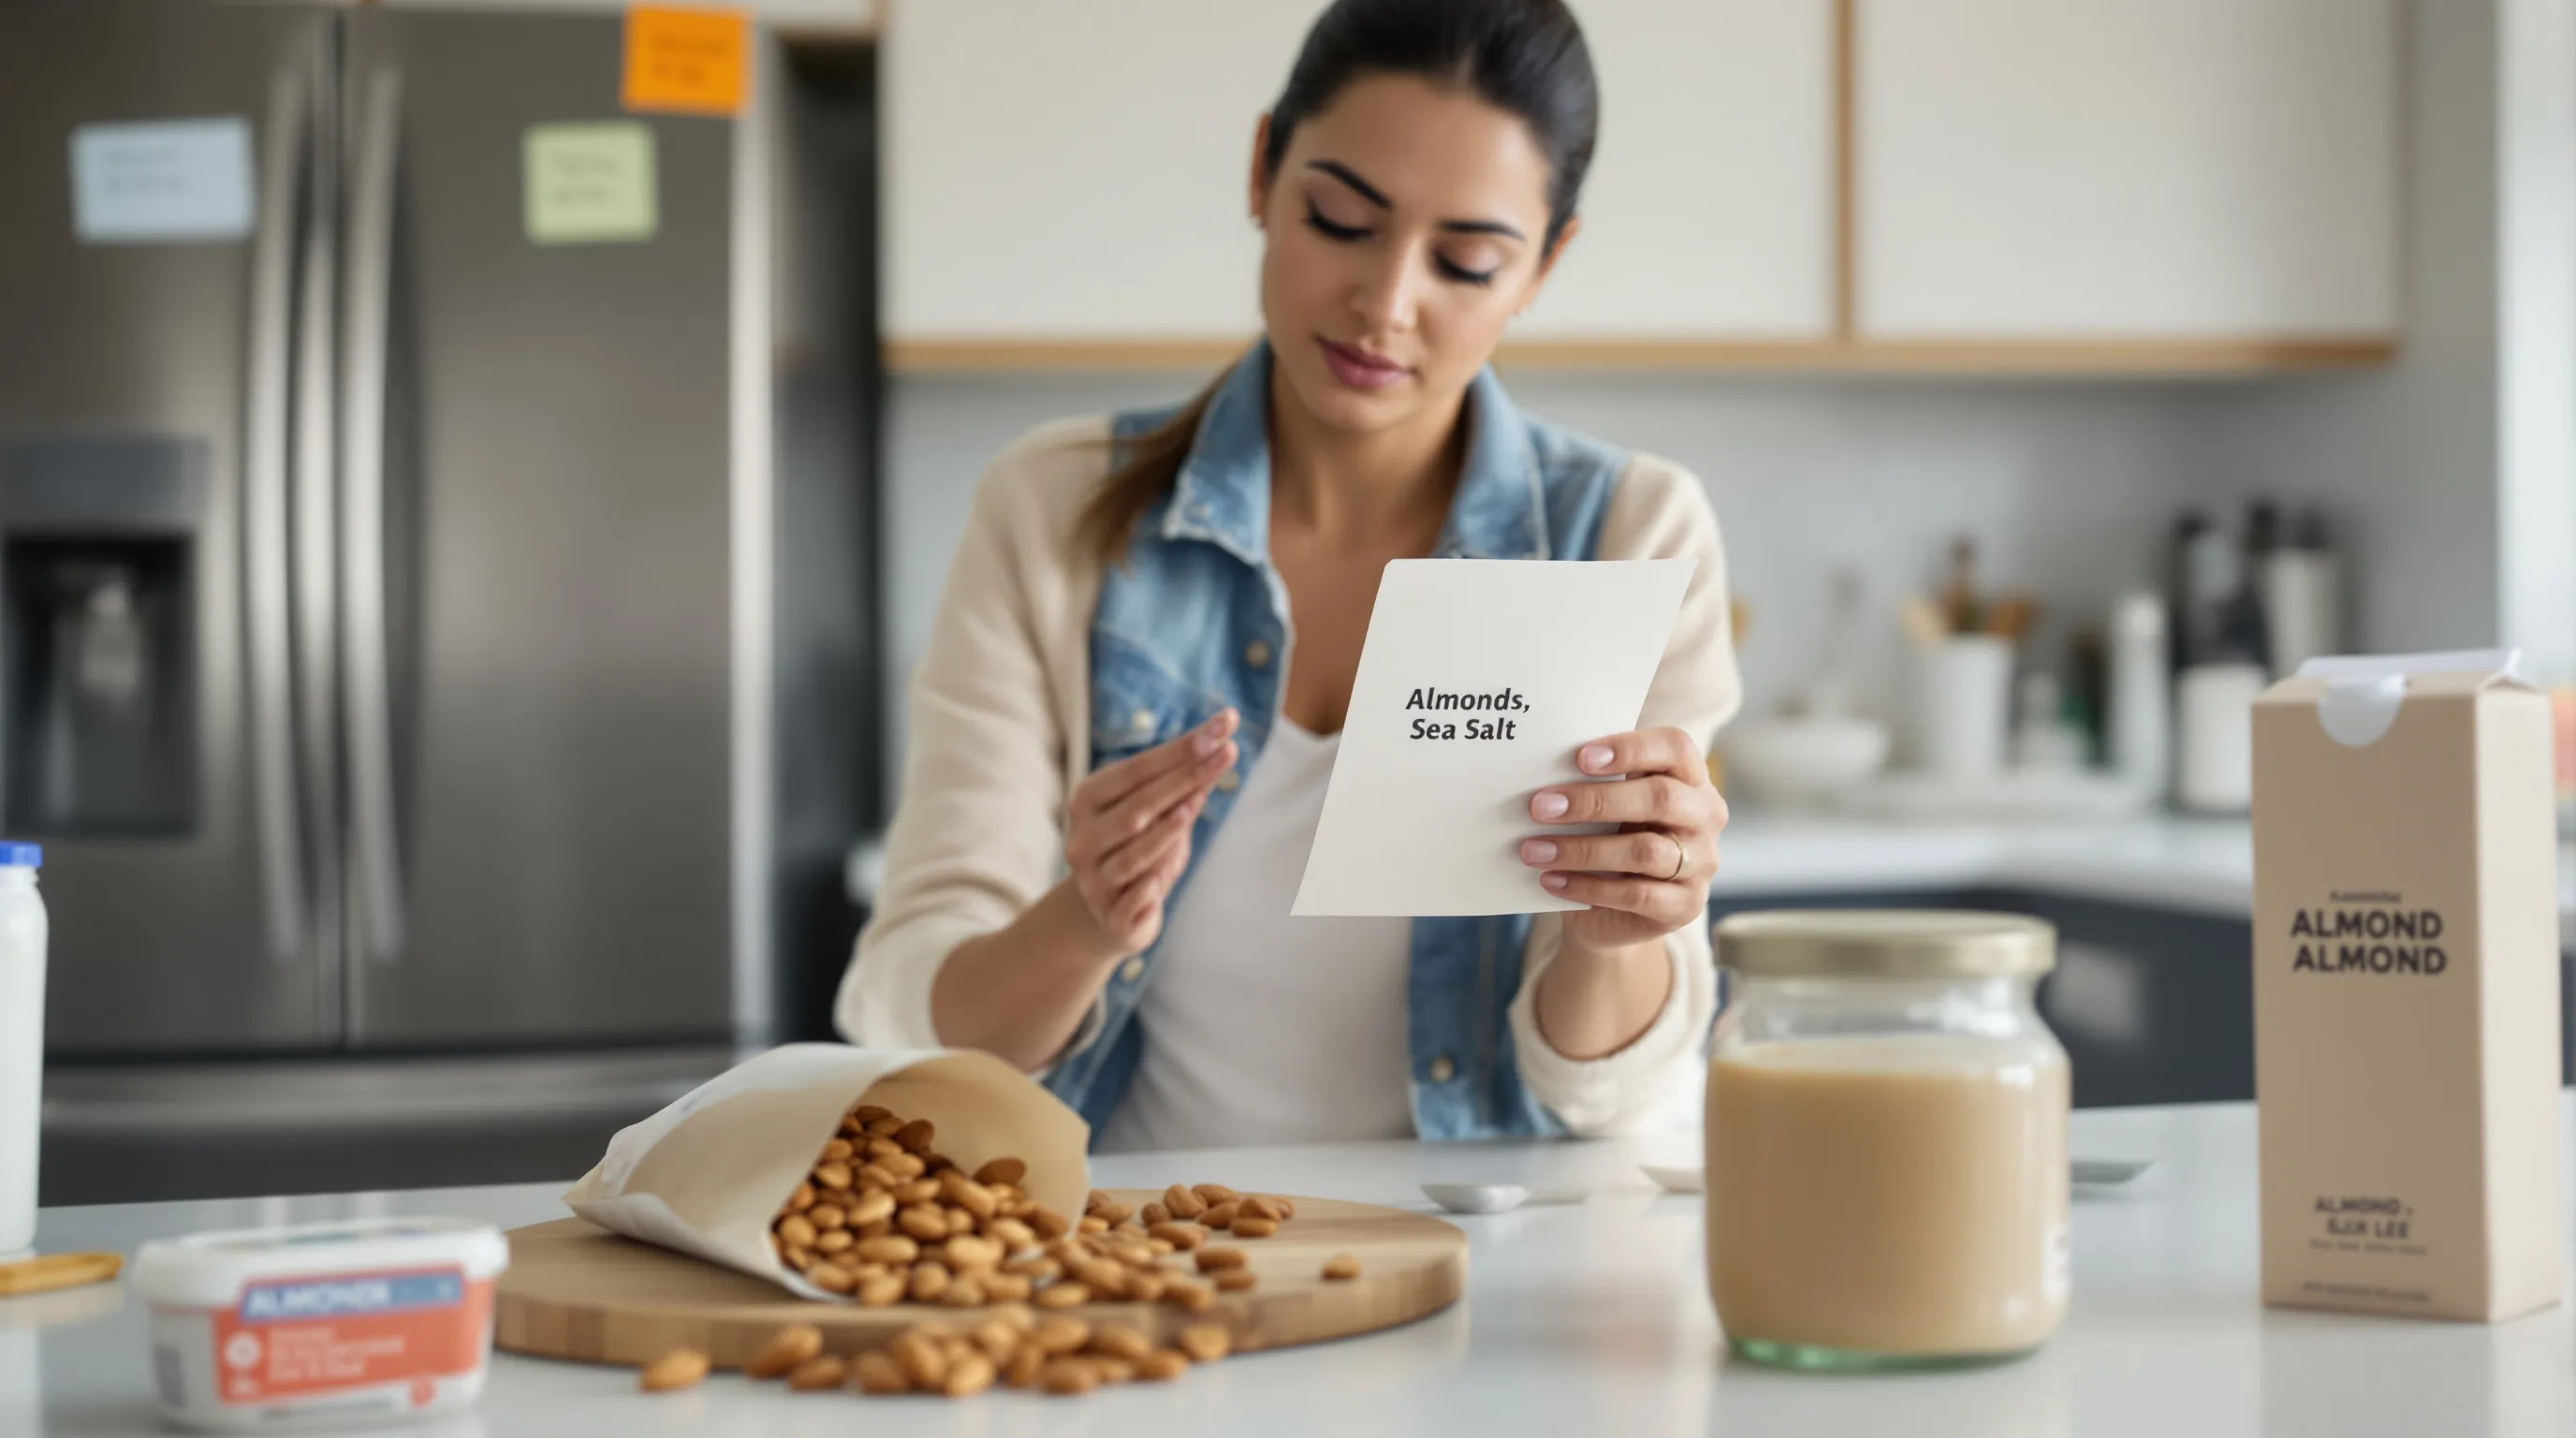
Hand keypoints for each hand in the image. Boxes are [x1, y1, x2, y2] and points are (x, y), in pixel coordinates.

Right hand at [1064, 709, 1237, 957]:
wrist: (1108, 914)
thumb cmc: (1138, 848)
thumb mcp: (1157, 814)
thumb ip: (1181, 788)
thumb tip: (1218, 747)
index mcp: (1087, 801)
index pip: (1137, 769)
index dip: (1180, 749)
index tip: (1223, 726)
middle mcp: (1084, 838)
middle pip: (1138, 807)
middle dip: (1186, 777)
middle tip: (1228, 753)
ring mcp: (1093, 879)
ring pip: (1134, 855)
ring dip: (1166, 830)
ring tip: (1195, 806)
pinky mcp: (1110, 917)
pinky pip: (1133, 899)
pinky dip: (1152, 884)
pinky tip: (1170, 869)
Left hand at [1519, 727, 1726, 953]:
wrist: (1615, 912)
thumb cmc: (1609, 839)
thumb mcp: (1607, 807)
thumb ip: (1593, 783)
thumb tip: (1545, 773)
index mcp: (1690, 777)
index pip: (1675, 748)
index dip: (1631, 748)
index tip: (1581, 757)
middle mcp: (1705, 816)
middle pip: (1660, 798)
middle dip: (1595, 801)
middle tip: (1540, 806)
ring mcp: (1701, 863)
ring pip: (1645, 851)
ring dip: (1582, 850)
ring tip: (1534, 850)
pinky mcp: (1686, 905)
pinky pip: (1636, 895)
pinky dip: (1587, 887)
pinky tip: (1551, 880)